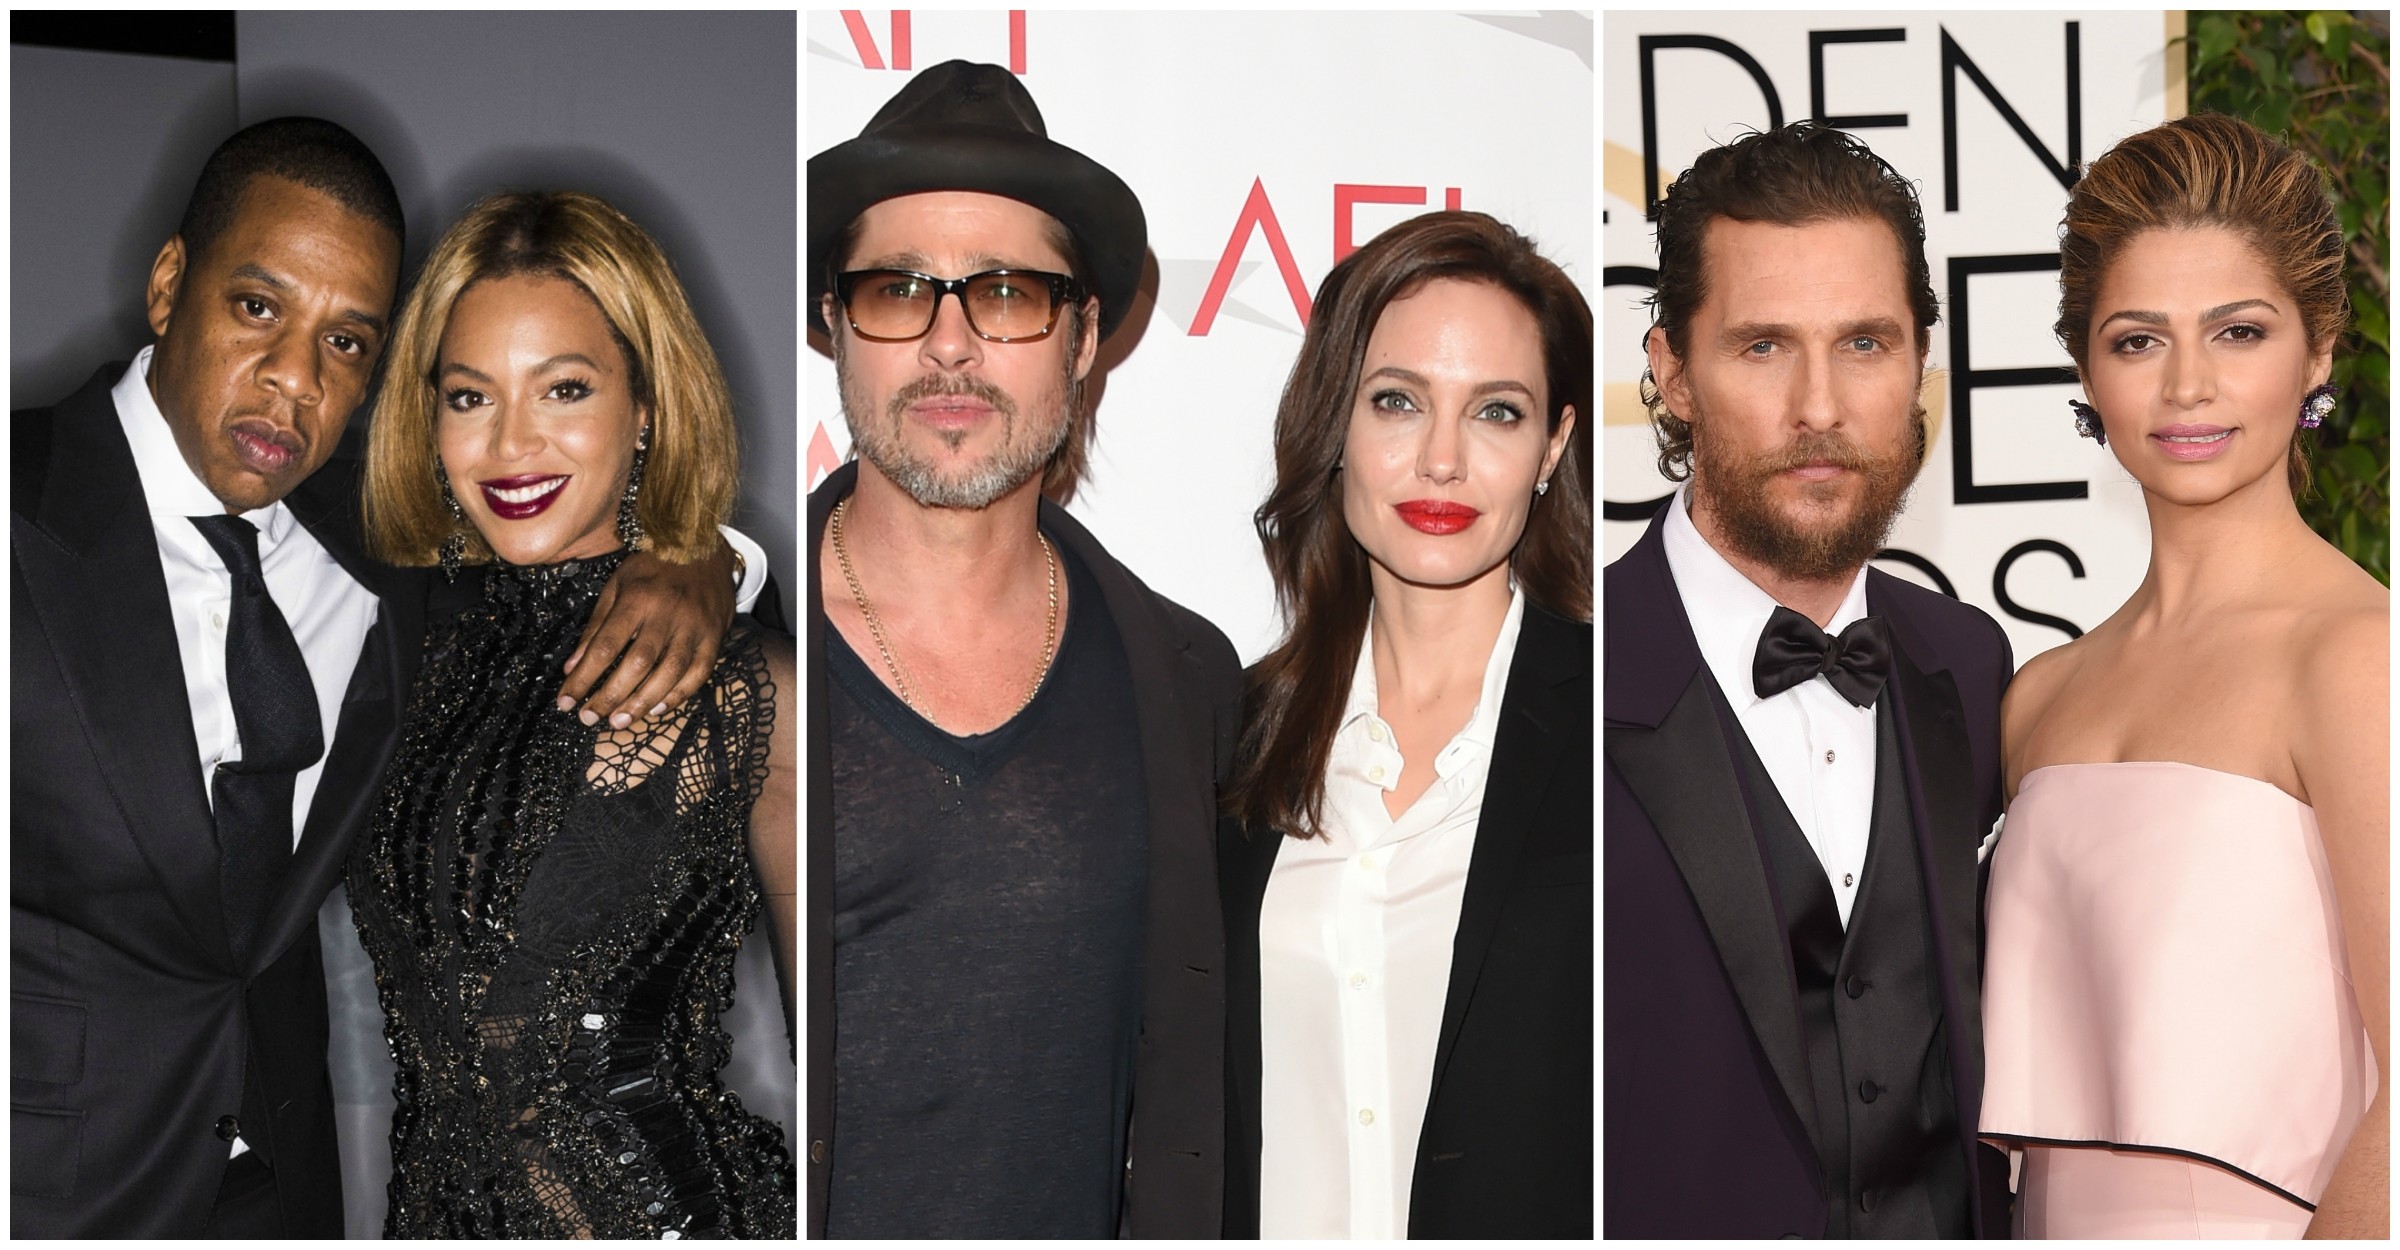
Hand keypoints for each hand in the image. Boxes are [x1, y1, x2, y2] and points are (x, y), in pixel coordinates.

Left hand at [556, 540, 737, 728]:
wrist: (703, 547)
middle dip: (610, 696)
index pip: (605, 645)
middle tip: (589, 718)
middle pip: (637, 663)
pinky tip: (657, 709)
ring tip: (619, 722)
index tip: (565, 701)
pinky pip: (699, 672)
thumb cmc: (653, 567)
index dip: (583, 678)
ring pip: (670, 672)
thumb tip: (573, 666)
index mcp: (638, 598)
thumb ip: (596, 626)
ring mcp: (695, 627)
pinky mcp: (715, 637)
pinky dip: (679, 695)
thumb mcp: (617, 585)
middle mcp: (667, 614)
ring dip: (642, 702)